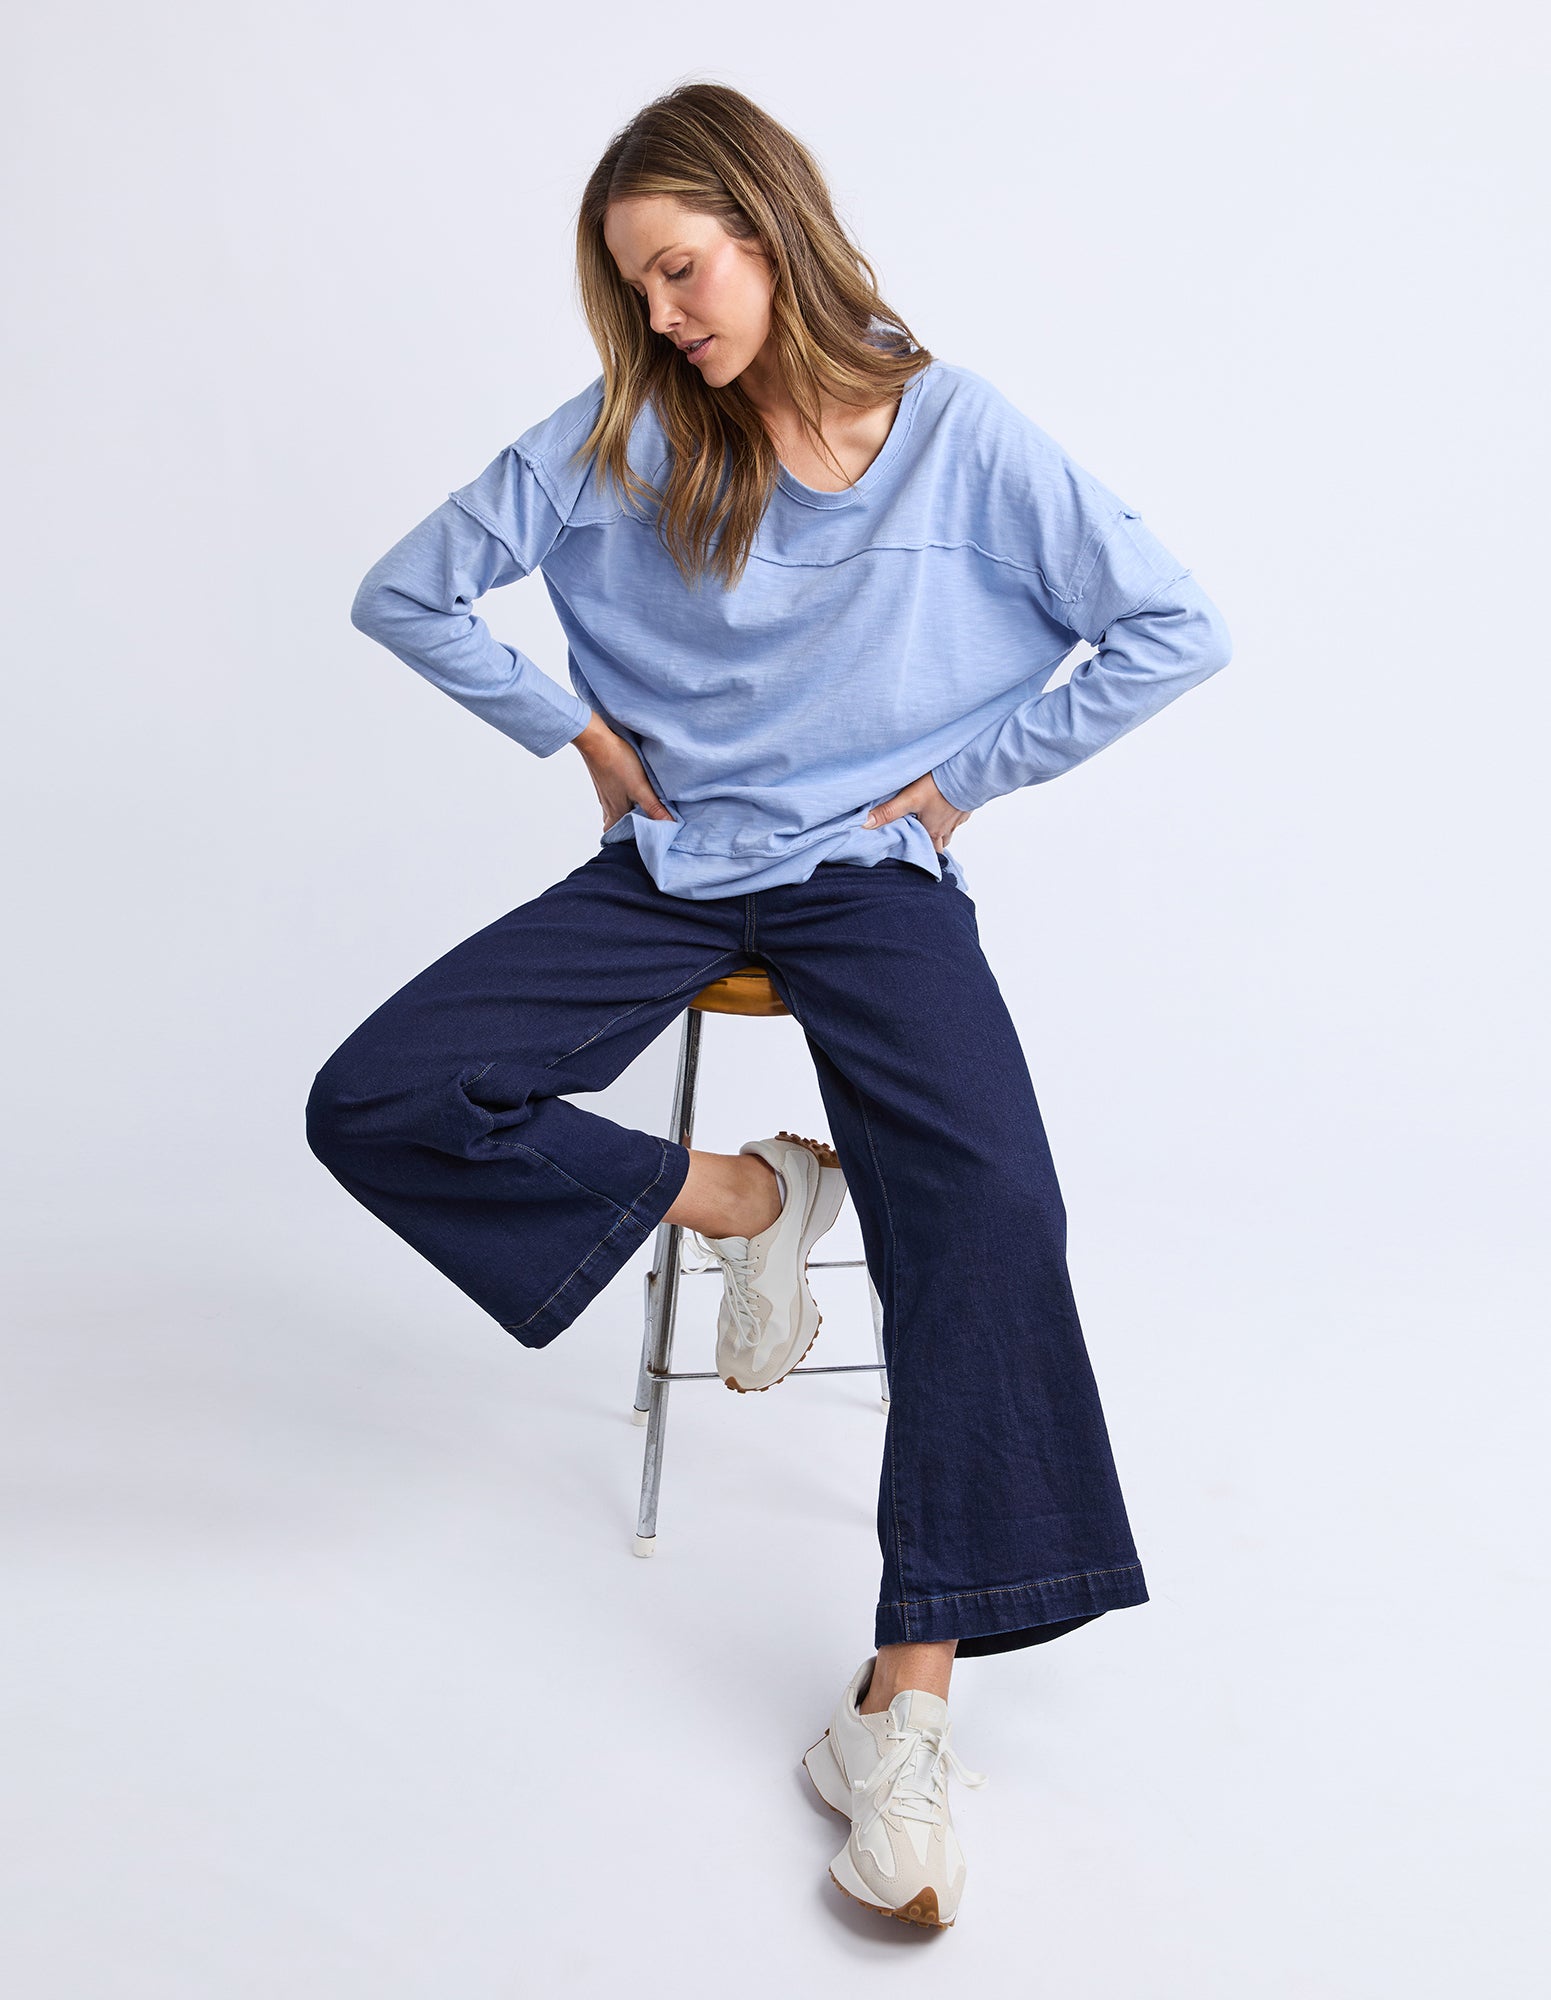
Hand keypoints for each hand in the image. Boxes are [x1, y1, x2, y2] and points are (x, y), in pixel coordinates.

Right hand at [569, 712, 673, 832]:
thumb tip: (670, 825)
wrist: (596, 739)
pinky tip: (631, 788)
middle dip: (626, 827)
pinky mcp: (605, 778)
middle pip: (615, 823)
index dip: (625, 840)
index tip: (639, 840)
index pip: (616, 835)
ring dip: (625, 811)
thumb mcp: (640, 788)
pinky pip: (613, 794)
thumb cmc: (617, 763)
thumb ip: (654, 808)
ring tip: (641, 808)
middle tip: (642, 825)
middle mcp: (607, 805)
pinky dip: (622, 796)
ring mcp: (604, 791)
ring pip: (614, 808)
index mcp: (615, 812)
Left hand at [863, 771, 971, 850]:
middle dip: (930, 845)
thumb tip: (866, 825)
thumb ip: (888, 812)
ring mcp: (958, 819)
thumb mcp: (909, 798)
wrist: (969, 772)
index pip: (928, 854)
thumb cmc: (940, 787)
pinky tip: (945, 807)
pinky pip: (957, 817)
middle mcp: (946, 829)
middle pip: (939, 845)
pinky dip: (950, 816)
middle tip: (920, 841)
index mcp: (932, 832)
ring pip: (948, 832)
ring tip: (930, 825)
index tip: (913, 857)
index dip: (921, 856)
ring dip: (940, 831)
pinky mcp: (966, 806)